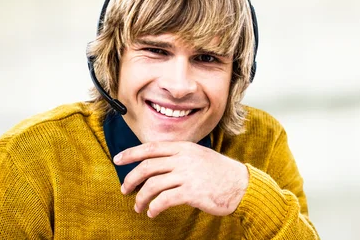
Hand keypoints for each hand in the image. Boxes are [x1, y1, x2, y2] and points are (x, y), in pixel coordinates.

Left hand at [113, 141, 248, 217]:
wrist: (242, 185)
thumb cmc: (221, 173)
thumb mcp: (200, 156)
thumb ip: (181, 156)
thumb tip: (157, 165)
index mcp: (185, 147)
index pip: (152, 147)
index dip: (132, 153)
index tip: (118, 159)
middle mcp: (184, 159)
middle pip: (147, 167)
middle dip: (131, 179)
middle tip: (125, 190)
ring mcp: (187, 175)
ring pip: (152, 185)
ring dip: (141, 198)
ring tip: (138, 207)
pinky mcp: (191, 192)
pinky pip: (163, 200)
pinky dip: (154, 208)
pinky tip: (152, 213)